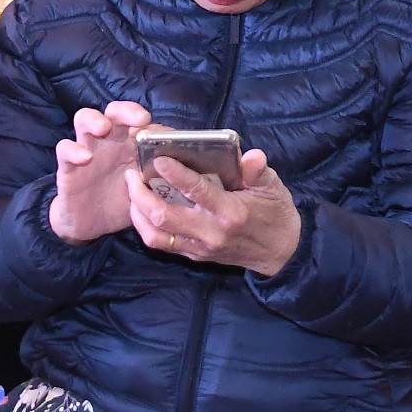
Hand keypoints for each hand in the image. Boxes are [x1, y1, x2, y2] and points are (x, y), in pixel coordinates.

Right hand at [50, 101, 152, 243]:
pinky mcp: (67, 166)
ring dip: (94, 120)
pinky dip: (73, 150)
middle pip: (114, 112)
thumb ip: (159, 180)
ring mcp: (86, 150)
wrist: (90, 225)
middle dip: (126, 111)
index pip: (138, 121)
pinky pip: (65, 149)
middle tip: (139, 119)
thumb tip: (185, 171)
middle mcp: (109, 142)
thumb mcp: (145, 192)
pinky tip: (84, 157)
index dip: (152, 122)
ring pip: (84, 119)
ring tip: (103, 128)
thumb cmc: (121, 202)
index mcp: (130, 145)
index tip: (162, 132)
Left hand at [125, 148, 302, 277]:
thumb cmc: (274, 213)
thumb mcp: (273, 187)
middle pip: (165, 216)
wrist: (280, 253)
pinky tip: (139, 209)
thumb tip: (251, 155)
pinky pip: (161, 244)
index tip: (158, 158)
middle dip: (141, 194)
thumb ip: (258, 171)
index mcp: (230, 212)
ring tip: (130, 190)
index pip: (197, 192)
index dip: (176, 174)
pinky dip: (145, 226)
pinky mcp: (194, 255)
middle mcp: (210, 232)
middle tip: (131, 173)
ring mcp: (200, 247)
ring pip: (156, 234)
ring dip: (137, 212)